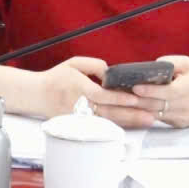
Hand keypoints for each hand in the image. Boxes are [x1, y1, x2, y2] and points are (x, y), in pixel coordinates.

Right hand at [40, 56, 156, 127]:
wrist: (38, 95)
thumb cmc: (57, 77)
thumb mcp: (73, 63)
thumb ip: (93, 65)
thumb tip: (110, 72)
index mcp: (79, 88)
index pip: (102, 96)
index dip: (119, 99)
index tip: (135, 99)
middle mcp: (81, 104)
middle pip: (109, 112)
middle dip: (131, 114)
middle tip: (150, 115)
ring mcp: (81, 117)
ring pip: (108, 121)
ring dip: (129, 121)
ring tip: (147, 120)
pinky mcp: (81, 125)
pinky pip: (103, 125)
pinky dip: (119, 124)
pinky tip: (133, 123)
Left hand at [131, 55, 188, 127]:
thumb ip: (171, 62)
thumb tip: (153, 65)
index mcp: (187, 90)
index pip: (166, 92)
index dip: (150, 90)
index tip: (135, 87)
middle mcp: (184, 106)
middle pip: (157, 105)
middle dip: (138, 101)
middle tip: (120, 94)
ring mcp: (181, 117)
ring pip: (155, 114)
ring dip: (139, 108)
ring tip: (124, 100)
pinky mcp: (178, 124)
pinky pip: (160, 119)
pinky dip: (147, 113)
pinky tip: (136, 106)